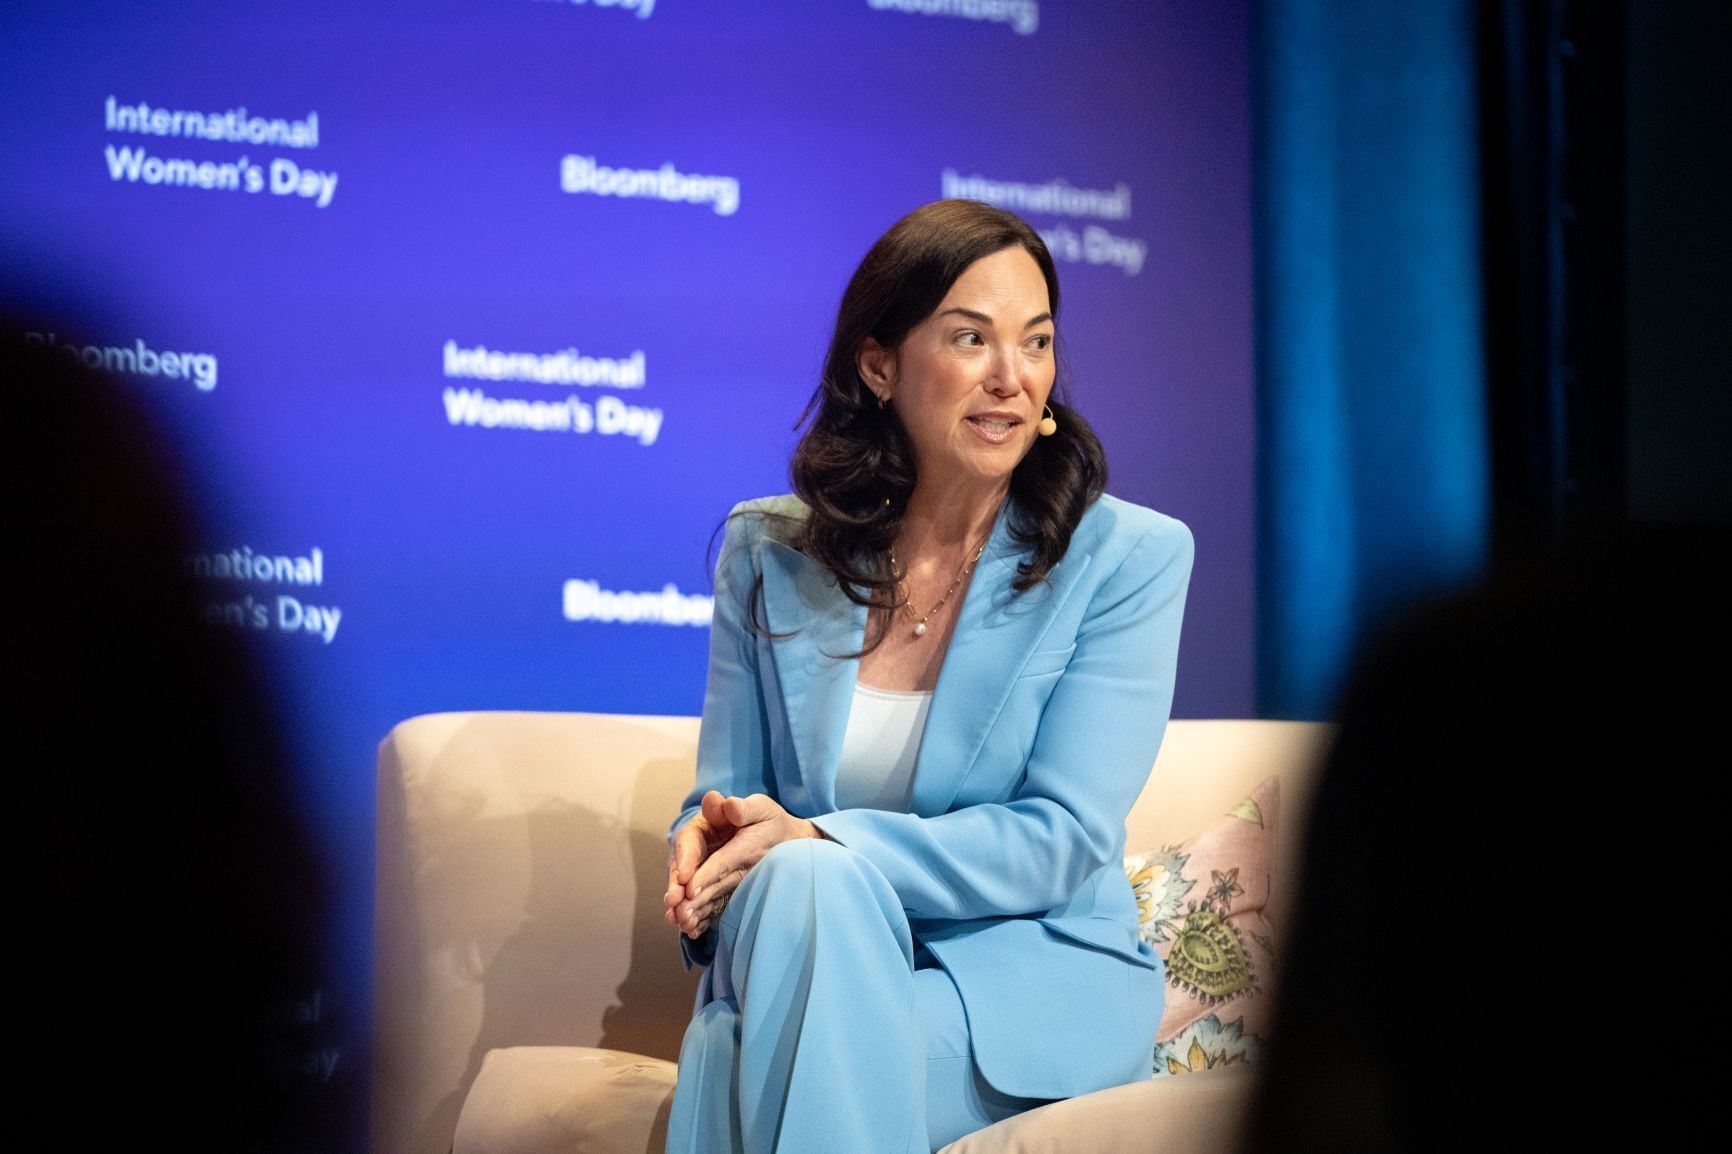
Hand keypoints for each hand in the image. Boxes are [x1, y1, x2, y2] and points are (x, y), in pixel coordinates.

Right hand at [664, 790, 821, 939]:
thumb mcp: (761, 809)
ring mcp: (706, 874)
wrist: (787, 844)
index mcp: (705, 827)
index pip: (689, 842)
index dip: (686, 860)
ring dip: (684, 907)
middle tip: (675, 905)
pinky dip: (698, 917)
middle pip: (683, 870)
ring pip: (690, 891)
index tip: (686, 878)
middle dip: (678, 888)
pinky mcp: (716, 892)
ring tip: (682, 922)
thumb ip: (742, 807)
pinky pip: (703, 905)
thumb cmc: (771, 821)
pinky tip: (693, 931)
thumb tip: (723, 802)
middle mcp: (701, 852)